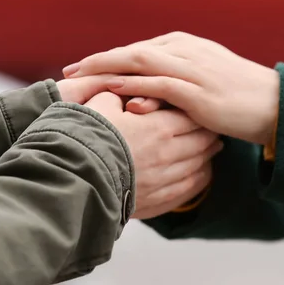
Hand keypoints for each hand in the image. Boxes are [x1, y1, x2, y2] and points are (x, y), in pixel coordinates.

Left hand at [63, 32, 279, 144]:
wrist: (273, 105)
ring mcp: (191, 69)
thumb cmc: (237, 95)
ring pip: (139, 62)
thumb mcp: (204, 79)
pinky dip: (133, 85)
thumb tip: (148, 92)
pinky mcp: (197, 90)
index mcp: (184, 46)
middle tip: (68, 72)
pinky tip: (112, 89)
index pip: (137, 49)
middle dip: (98, 61)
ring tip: (79, 77)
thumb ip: (176, 78)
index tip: (82, 68)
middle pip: (131, 52)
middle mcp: (184, 51)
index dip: (107, 58)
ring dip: (107, 69)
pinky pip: (158, 84)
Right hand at [84, 92, 222, 218]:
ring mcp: (164, 180)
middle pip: (201, 142)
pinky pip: (187, 190)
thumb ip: (119, 91)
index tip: (203, 109)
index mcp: (158, 127)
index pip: (191, 116)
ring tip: (211, 151)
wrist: (70, 173)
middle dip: (209, 134)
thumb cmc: (84, 135)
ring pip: (198, 166)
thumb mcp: (100, 103)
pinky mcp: (156, 200)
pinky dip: (198, 180)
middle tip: (214, 129)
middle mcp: (168, 154)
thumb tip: (122, 84)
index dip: (199, 112)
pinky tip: (200, 175)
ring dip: (206, 157)